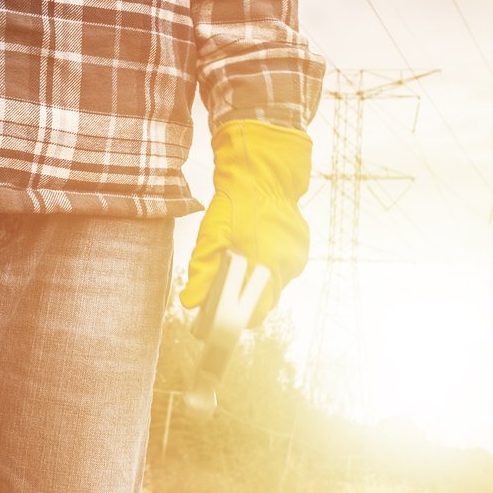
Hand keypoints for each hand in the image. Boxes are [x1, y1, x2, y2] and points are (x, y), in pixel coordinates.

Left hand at [181, 120, 312, 324]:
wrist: (263, 174)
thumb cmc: (234, 205)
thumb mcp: (211, 236)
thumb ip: (202, 272)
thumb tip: (190, 304)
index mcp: (265, 268)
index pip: (255, 313)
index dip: (238, 317)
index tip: (223, 317)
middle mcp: (287, 267)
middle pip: (266, 300)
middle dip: (247, 298)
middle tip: (228, 287)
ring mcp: (297, 258)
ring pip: (275, 282)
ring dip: (259, 278)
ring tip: (242, 258)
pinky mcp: (302, 248)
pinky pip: (284, 266)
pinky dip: (269, 262)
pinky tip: (257, 246)